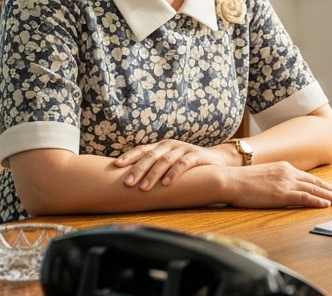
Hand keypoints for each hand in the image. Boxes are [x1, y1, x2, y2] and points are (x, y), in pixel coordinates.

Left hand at [113, 139, 236, 189]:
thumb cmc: (186, 166)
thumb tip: (128, 182)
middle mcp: (170, 145)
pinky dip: (174, 173)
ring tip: (144, 187)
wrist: (216, 161)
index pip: (141, 149)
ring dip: (153, 174)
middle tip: (127, 183)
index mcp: (161, 146)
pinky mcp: (196, 156)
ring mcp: (183, 149)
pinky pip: (183, 164)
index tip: (115, 165)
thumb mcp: (169, 164)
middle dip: (137, 169)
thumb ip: (153, 168)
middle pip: (150, 156)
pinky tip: (166, 183)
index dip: (128, 156)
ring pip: (165, 160)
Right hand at [223, 161, 331, 208]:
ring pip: (313, 190)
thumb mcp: (262, 176)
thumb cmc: (241, 180)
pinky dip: (316, 201)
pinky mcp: (280, 193)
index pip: (309, 178)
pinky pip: (303, 197)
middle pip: (316, 183)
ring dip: (330, 196)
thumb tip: (281, 188)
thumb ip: (275, 180)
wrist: (229, 179)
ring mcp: (285, 182)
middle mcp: (288, 172)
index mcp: (284, 167)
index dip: (324, 185)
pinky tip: (326, 204)